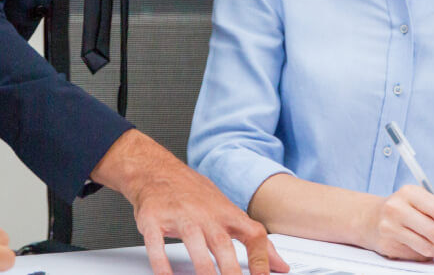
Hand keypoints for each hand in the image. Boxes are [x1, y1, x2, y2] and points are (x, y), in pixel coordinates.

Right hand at [91, 130, 290, 274]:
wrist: (156, 170)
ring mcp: (179, 216)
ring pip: (194, 243)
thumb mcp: (227, 210)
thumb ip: (253, 238)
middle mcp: (205, 214)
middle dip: (231, 270)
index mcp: (226, 213)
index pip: (252, 234)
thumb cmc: (194, 194)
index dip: (262, 258)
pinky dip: (162, 262)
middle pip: (222, 243)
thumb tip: (280, 264)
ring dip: (202, 267)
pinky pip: (157, 243)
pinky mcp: (153, 219)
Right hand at [358, 185, 433, 260]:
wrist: (369, 218)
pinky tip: (423, 247)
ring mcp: (390, 227)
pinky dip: (427, 255)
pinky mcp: (387, 245)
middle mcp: (397, 207)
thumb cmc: (403, 209)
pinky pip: (418, 255)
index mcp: (410, 192)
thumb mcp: (425, 202)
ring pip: (428, 247)